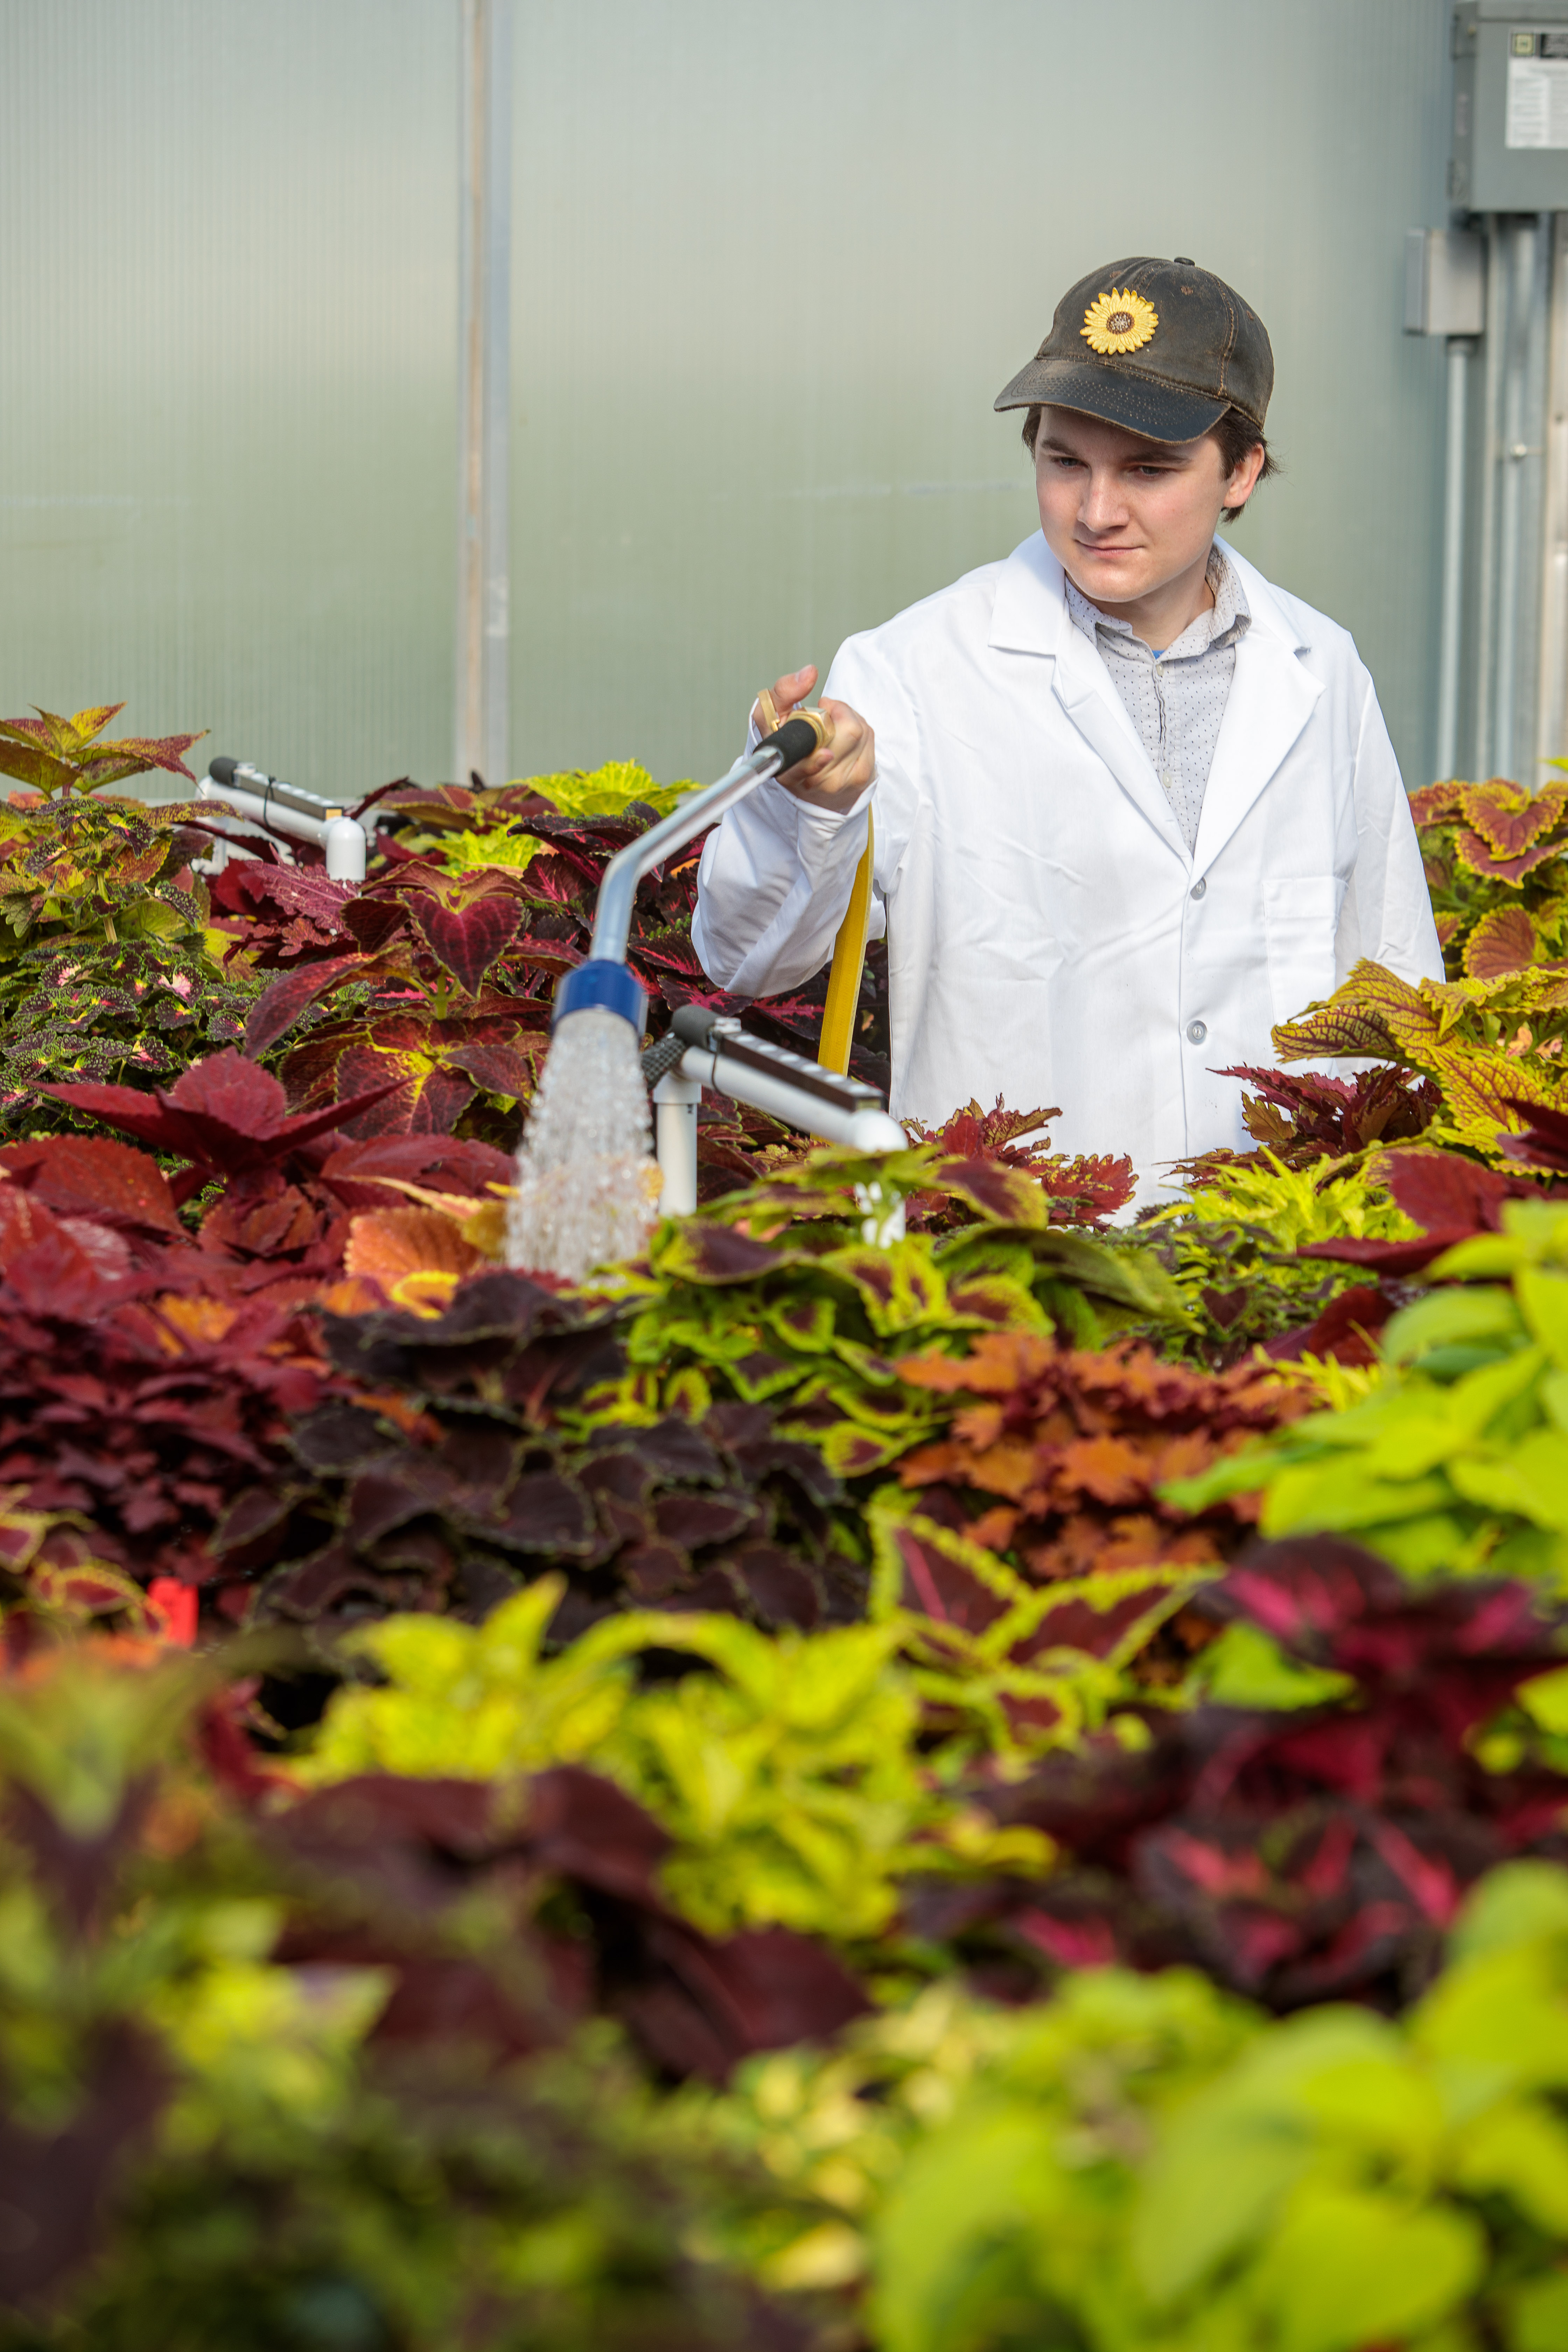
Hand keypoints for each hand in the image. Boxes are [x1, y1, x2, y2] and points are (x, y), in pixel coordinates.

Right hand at [754, 665, 874, 812]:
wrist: (805, 774)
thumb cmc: (786, 740)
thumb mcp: (770, 713)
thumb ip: (783, 692)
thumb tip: (809, 674)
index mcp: (788, 774)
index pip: (802, 772)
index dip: (814, 763)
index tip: (825, 753)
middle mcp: (816, 784)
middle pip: (848, 735)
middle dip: (837, 711)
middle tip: (821, 711)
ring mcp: (842, 784)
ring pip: (861, 732)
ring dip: (847, 718)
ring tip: (830, 725)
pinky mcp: (863, 778)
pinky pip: (870, 736)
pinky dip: (859, 726)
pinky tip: (843, 733)